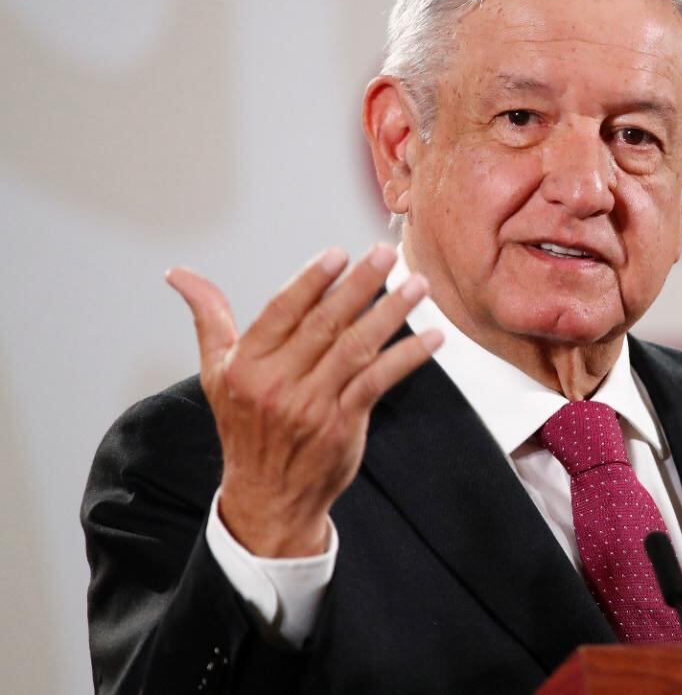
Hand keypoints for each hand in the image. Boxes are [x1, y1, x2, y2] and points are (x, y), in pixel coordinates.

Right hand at [166, 243, 441, 556]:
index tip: (338, 253)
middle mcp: (277, 384)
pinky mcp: (342, 425)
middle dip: (360, 285)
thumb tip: (179, 274)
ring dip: (391, 314)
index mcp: (246, 366)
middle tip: (388, 254)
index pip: (281, 312)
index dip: (310, 281)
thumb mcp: (216, 372)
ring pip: (356, 349)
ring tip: (417, 286)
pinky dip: (407, 358)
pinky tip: (432, 338)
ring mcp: (311, 406)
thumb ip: (208, 318)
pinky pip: (378, 382)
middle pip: (324, 324)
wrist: (266, 497)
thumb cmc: (244, 425)